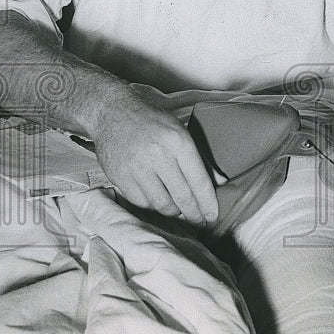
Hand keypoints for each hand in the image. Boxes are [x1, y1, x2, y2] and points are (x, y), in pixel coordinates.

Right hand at [91, 86, 218, 224]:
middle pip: (182, 197)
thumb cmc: (152, 122)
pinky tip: (157, 200)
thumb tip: (220, 182)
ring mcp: (137, 167)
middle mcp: (158, 155)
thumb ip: (201, 158)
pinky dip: (152, 206)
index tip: (212, 216)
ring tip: (178, 209)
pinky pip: (142, 203)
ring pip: (162, 205)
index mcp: (178, 142)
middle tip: (199, 221)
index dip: (207, 203)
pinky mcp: (120, 177)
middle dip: (194, 214)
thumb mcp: (180, 132)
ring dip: (173, 211)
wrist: (113, 112)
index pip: (199, 181)